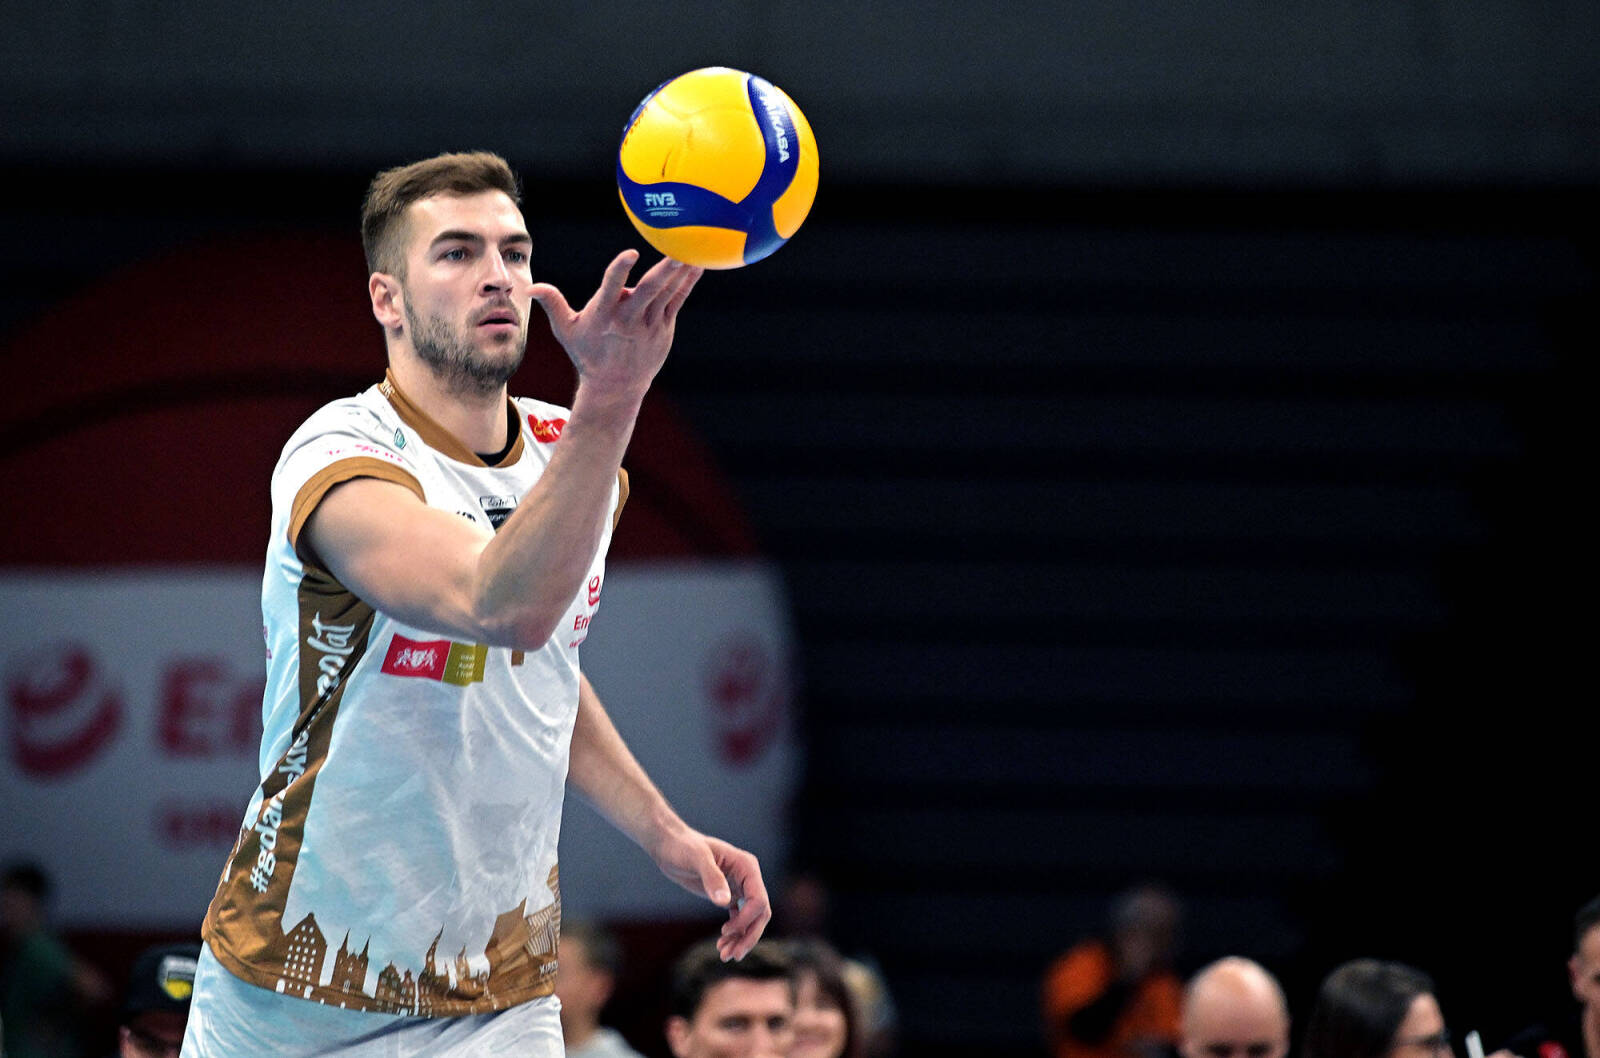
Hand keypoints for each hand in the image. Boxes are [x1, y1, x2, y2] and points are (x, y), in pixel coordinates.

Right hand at [528, 250, 701, 402]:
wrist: (615, 387)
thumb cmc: (587, 353)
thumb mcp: (566, 331)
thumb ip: (552, 304)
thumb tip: (529, 288)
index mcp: (604, 316)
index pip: (611, 289)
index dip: (620, 271)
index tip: (630, 253)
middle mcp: (628, 320)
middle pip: (648, 292)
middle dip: (663, 272)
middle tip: (677, 250)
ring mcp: (649, 325)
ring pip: (667, 294)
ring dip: (680, 272)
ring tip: (693, 250)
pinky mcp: (663, 328)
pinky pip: (677, 301)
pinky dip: (687, 283)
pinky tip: (697, 265)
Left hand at [653, 827, 771, 960]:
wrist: (668, 845)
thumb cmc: (682, 847)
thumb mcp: (696, 859)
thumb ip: (712, 878)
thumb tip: (725, 902)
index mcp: (747, 866)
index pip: (759, 899)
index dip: (747, 919)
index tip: (726, 931)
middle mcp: (748, 878)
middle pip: (760, 913)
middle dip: (749, 935)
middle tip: (733, 955)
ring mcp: (739, 887)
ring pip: (750, 919)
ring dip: (741, 939)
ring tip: (724, 955)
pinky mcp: (728, 896)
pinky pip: (738, 918)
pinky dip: (733, 934)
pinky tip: (722, 946)